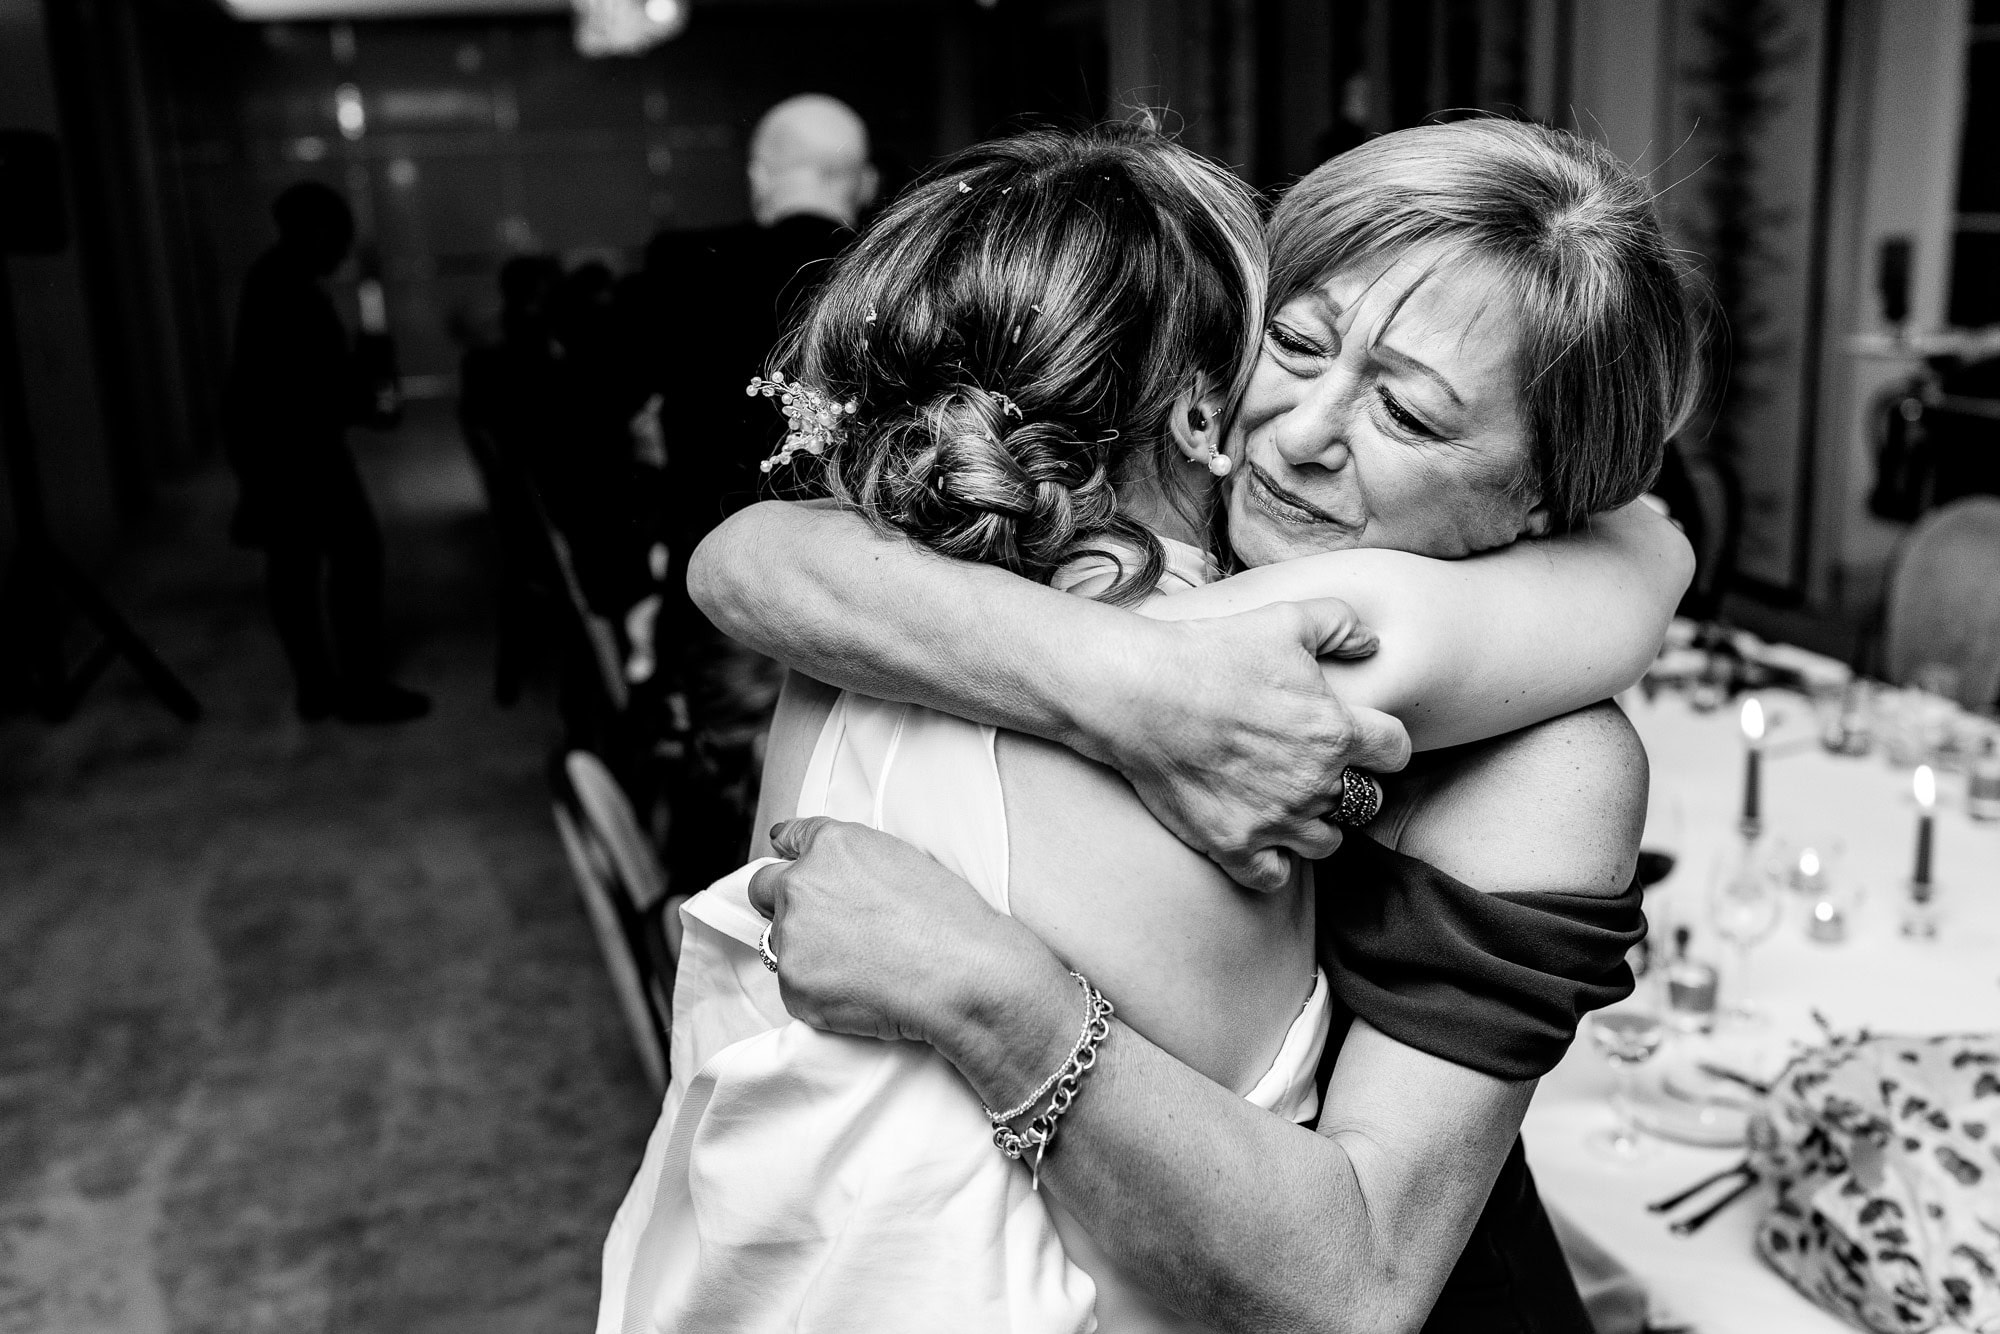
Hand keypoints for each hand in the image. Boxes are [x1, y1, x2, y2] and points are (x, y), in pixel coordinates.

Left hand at [748, 817, 1047, 1047]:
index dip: (789, 852)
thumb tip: (833, 872)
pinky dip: (819, 990)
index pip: (789, 838)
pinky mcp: (793, 985)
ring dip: (805, 950)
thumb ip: (855, 859)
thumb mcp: (904, 859)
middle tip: (818, 925)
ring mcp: (791, 936)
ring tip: (857, 966)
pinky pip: (795, 986)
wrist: (962, 974)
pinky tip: (859, 991)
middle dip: (781, 901)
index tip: (786, 860)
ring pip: (779, 942)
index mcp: (831, 845)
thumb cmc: (950, 918)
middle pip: (763, 888)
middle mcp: (800, 884)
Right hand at [1091, 597, 1411, 893]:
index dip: (1382, 744)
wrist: (1140, 693)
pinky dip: (1273, 863)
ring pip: (1325, 843)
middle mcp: (1314, 783)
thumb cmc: (1211, 652)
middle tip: (1311, 766)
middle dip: (1345, 784)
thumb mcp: (1285, 619)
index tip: (1361, 739)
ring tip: (1288, 803)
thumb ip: (1340, 624)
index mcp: (1335, 731)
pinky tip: (1262, 841)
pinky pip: (1274, 877)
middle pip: (1362, 800)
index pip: (1394, 752)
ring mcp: (1275, 819)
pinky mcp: (1234, 844)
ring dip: (1314, 825)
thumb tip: (1374, 643)